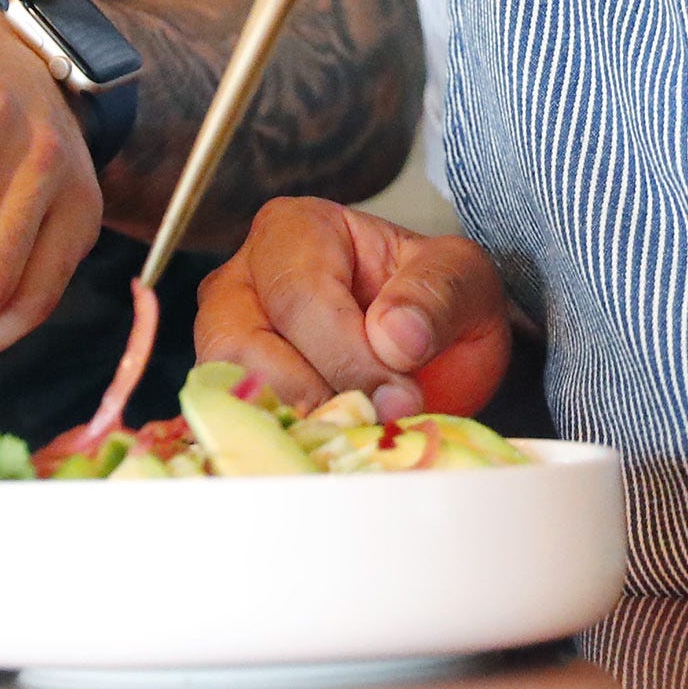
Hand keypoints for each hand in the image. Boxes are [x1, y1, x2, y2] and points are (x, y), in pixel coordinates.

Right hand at [195, 197, 512, 419]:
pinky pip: (230, 430)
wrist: (438, 354)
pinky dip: (277, 450)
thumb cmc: (436, 305)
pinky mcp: (227, 398)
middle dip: (316, 394)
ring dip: (292, 425)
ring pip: (225, 390)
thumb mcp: (466, 282)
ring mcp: (221, 340)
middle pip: (242, 343)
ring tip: (353, 436)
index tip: (402, 395)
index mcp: (295, 231)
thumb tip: (394, 335)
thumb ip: (437, 295)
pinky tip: (326, 457)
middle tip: (378, 421)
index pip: (300, 296)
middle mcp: (242, 280)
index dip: (348, 355)